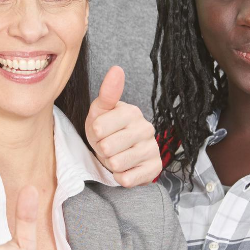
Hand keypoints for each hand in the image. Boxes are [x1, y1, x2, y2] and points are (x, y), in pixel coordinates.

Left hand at [85, 66, 161, 187]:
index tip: (101, 132)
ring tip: (116, 156)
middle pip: (107, 148)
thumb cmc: (106, 130)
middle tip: (108, 146)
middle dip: (102, 150)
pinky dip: (120, 177)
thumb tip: (117, 69)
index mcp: (132, 112)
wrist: (120, 153)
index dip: (94, 134)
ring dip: (111, 164)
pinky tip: (125, 169)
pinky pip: (128, 179)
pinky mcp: (155, 169)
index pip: (98, 128)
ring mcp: (152, 149)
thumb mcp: (100, 111)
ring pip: (117, 164)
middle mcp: (146, 129)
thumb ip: (107, 92)